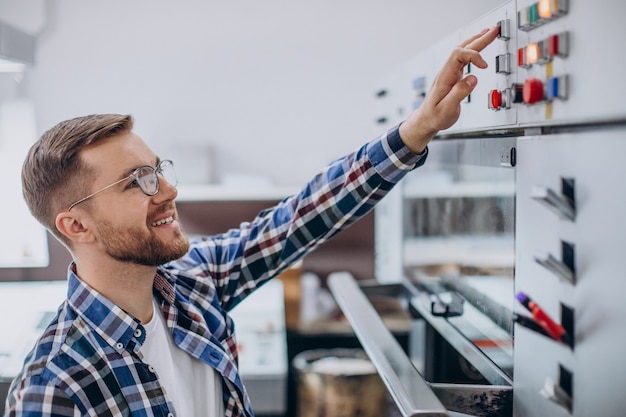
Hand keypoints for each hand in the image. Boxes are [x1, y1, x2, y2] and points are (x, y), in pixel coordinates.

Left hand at [399, 26, 499, 152]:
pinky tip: (479, 46)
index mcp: (444, 77)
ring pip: (464, 51)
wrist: (426, 120)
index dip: (473, 56)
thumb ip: (459, 93)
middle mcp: (447, 72)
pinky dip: (474, 50)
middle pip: (462, 48)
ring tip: (490, 32)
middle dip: (479, 39)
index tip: (484, 66)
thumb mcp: (446, 109)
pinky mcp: (454, 76)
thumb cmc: (434, 116)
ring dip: (477, 41)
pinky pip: (464, 58)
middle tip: (494, 30)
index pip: (458, 55)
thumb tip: (473, 78)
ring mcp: (450, 73)